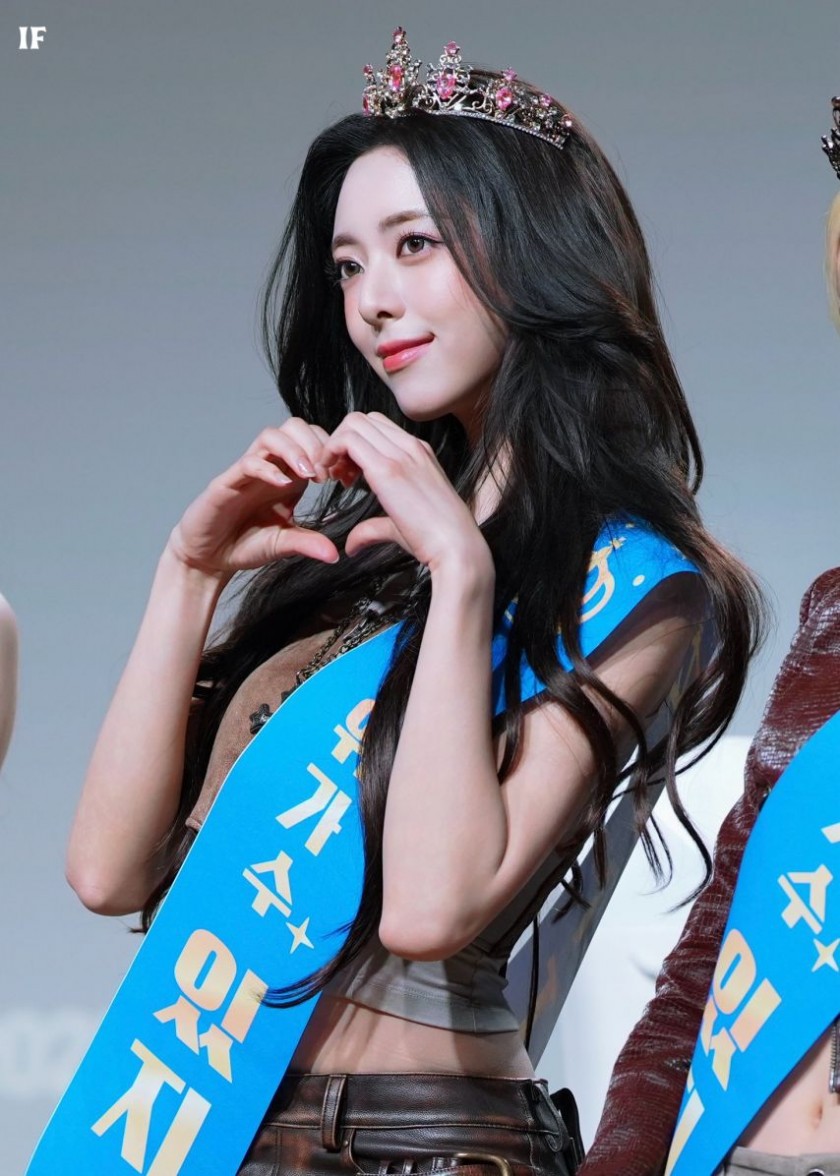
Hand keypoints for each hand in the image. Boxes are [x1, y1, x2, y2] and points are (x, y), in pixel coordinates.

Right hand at [167, 419, 339, 580]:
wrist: (210, 558)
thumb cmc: (245, 545)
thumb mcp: (284, 545)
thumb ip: (308, 544)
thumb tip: (336, 555)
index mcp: (289, 476)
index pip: (313, 441)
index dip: (331, 453)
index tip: (344, 478)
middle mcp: (270, 468)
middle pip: (294, 428)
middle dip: (316, 444)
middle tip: (327, 475)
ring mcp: (248, 472)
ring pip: (271, 437)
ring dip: (294, 450)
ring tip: (310, 475)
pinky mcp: (227, 482)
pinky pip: (248, 462)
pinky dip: (268, 469)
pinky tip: (283, 484)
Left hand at [319, 412, 491, 576]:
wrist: (456, 547)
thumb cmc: (435, 540)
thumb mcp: (400, 525)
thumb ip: (373, 528)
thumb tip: (351, 546)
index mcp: (419, 453)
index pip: (377, 426)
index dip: (355, 446)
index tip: (348, 475)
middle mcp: (411, 446)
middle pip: (362, 419)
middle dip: (341, 442)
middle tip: (337, 475)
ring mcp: (401, 454)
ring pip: (353, 423)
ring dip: (334, 446)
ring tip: (334, 477)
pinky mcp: (388, 469)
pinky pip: (349, 440)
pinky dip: (331, 452)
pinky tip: (334, 479)